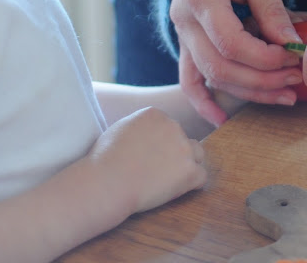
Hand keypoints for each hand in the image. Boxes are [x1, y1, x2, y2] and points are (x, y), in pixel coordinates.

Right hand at [86, 107, 206, 218]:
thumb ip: (140, 126)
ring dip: (187, 165)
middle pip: (182, 139)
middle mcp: (173, 125)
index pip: (168, 127)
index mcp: (156, 114)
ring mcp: (183, 147)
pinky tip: (174, 191)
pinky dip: (191, 185)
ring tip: (168, 181)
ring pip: (197, 154)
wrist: (107, 183)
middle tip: (156, 172)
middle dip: (173, 153)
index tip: (148, 158)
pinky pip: (201, 176)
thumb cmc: (105, 160)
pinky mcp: (189, 170)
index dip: (160, 144)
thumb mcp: (120, 129)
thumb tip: (148, 132)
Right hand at [170, 0, 306, 124]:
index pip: (230, 42)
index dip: (264, 58)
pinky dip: (203, 102)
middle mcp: (185, 21)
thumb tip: (292, 45)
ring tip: (285, 96)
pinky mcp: (186, 46)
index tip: (294, 57)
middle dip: (262, 79)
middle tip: (296, 79)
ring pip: (210, 78)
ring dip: (249, 92)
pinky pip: (189, 80)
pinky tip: (221, 119)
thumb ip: (271, 8)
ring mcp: (182, 36)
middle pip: (220, 66)